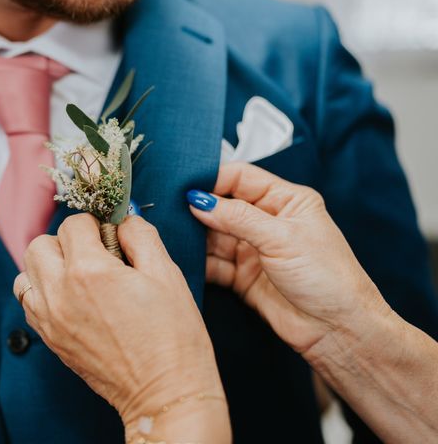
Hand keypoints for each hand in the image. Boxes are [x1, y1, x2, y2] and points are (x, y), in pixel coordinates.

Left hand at [13, 214, 223, 425]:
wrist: (164, 392)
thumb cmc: (172, 335)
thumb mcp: (166, 273)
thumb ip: (140, 236)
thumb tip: (124, 221)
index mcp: (89, 271)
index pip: (72, 224)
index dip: (96, 224)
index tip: (112, 236)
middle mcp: (59, 293)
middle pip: (39, 244)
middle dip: (66, 241)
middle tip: (95, 253)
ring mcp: (50, 320)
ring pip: (26, 273)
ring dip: (48, 266)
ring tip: (80, 276)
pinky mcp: (50, 340)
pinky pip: (29, 303)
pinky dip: (43, 292)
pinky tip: (73, 299)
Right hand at [188, 162, 390, 356]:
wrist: (337, 330)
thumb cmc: (328, 278)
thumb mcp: (282, 238)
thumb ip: (238, 217)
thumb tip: (199, 201)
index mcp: (286, 200)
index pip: (241, 178)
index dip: (212, 180)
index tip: (186, 187)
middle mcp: (268, 221)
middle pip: (223, 206)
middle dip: (199, 209)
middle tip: (171, 210)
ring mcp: (254, 249)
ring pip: (214, 235)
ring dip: (196, 236)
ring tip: (175, 234)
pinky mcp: (243, 275)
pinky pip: (214, 262)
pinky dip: (200, 261)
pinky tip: (185, 257)